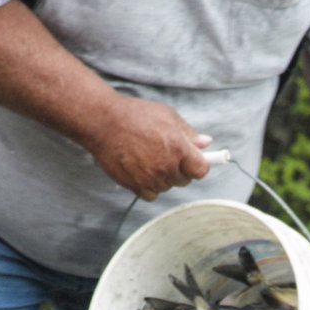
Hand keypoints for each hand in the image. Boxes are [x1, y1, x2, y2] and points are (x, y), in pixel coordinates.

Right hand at [91, 96, 211, 200]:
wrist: (104, 122)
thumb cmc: (136, 115)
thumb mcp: (167, 116)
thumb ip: (188, 133)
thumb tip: (205, 142)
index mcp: (178, 148)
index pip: (201, 170)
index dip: (199, 165)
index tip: (194, 161)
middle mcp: (166, 166)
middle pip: (184, 180)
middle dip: (179, 170)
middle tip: (167, 155)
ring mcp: (150, 178)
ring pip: (167, 187)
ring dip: (163, 178)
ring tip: (150, 159)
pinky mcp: (135, 186)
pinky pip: (151, 195)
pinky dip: (148, 187)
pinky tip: (141, 171)